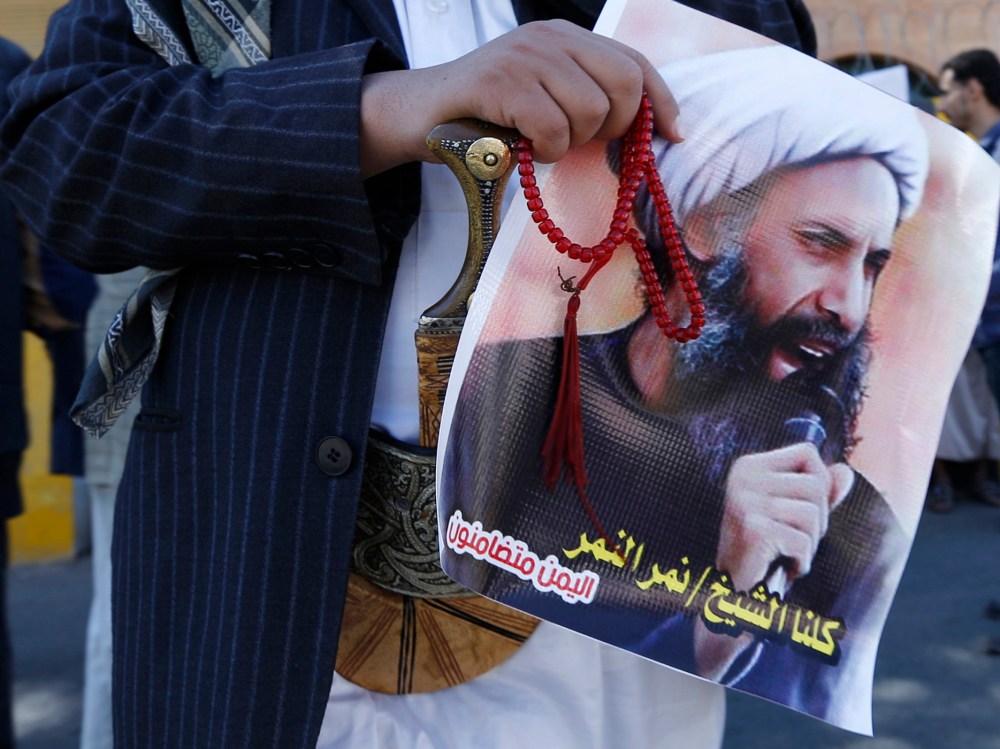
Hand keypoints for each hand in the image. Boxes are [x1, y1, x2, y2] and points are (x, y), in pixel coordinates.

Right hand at [360, 20, 680, 175]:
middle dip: (613, 128)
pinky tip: (524, 148)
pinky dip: (544, 151)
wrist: (422, 114)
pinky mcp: (500, 83)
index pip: (635, 63)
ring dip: (570, 144)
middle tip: (580, 141)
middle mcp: (551, 38)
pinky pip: (552, 129)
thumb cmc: (490, 115)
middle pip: (624, 86)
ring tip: (541, 143)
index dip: (662, 102)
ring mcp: (525, 57)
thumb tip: (648, 129)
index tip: (674, 134)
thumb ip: (588, 97)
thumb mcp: (545, 97)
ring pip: (590, 111)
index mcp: (568, 38)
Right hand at [716, 442, 854, 594]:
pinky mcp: (752, 529)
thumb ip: (819, 491)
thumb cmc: (765, 550)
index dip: (819, 482)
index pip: (807, 452)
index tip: (798, 511)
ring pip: (812, 514)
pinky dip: (801, 561)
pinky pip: (802, 541)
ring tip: (786, 552)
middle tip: (791, 540)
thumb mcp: (793, 514)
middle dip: (817, 520)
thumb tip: (846, 472)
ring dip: (809, 542)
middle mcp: (743, 477)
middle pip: (816, 484)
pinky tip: (781, 567)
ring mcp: (745, 502)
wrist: (734, 589)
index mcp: (749, 466)